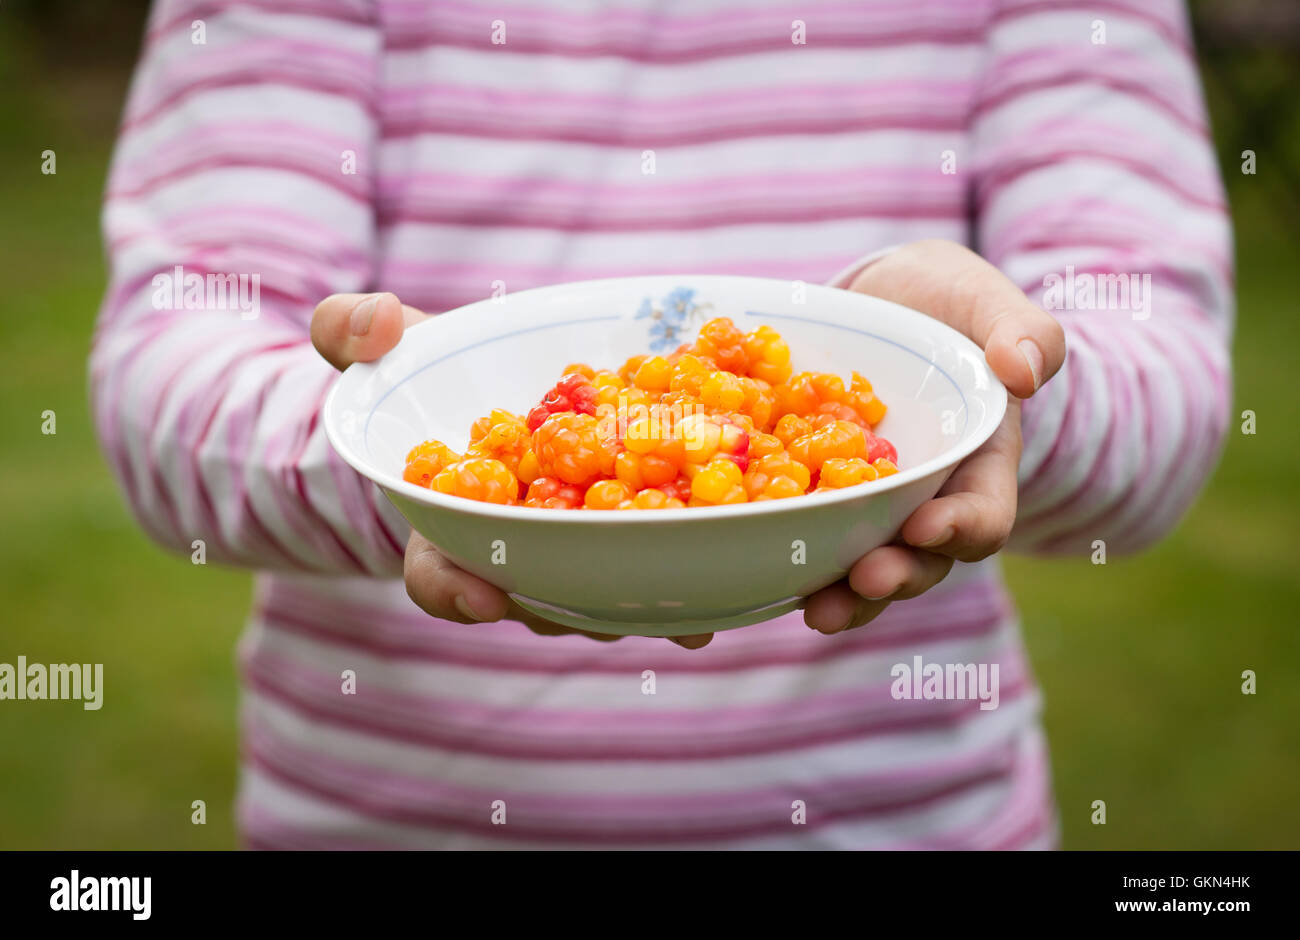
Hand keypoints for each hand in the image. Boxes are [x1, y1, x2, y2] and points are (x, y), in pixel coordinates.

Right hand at [311, 292, 711, 646]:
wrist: (490, 388)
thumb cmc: (428, 378)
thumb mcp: (384, 351)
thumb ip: (353, 332)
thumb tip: (375, 321)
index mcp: (446, 522)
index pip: (436, 569)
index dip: (452, 587)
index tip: (482, 594)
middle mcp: (512, 551)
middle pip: (537, 597)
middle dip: (573, 612)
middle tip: (609, 620)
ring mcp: (572, 546)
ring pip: (603, 593)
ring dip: (643, 610)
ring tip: (689, 619)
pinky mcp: (629, 525)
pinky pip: (657, 559)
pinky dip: (690, 572)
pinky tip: (733, 586)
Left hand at [802, 239, 1066, 633]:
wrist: (878, 301)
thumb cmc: (943, 302)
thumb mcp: (984, 301)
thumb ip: (1022, 332)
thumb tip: (1022, 372)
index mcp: (976, 465)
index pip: (984, 514)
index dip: (961, 528)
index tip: (927, 525)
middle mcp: (923, 500)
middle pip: (920, 558)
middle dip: (895, 576)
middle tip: (863, 580)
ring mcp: (867, 506)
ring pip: (860, 564)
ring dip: (842, 595)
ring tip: (816, 611)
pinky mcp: (814, 497)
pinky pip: (803, 535)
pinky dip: (783, 559)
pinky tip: (755, 573)